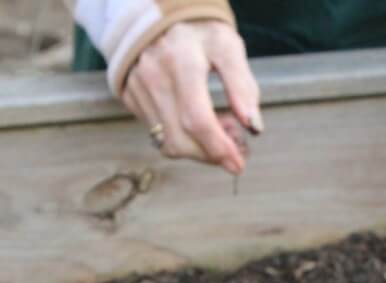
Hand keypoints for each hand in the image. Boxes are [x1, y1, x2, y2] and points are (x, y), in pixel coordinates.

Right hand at [123, 20, 261, 175]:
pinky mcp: (131, 99)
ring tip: (221, 133)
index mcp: (182, 61)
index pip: (198, 119)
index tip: (238, 163)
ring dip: (199, 151)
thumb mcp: (228, 47)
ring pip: (168, 143)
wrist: (158, 17)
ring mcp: (139, 91)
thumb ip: (243, 85)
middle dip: (211, 155)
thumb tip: (254, 127)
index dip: (219, 147)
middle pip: (181, 140)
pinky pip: (158, 135)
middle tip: (237, 149)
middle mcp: (154, 78)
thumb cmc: (199, 32)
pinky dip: (183, 140)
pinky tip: (200, 126)